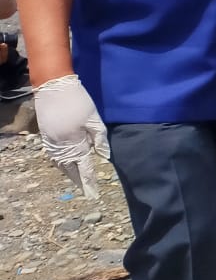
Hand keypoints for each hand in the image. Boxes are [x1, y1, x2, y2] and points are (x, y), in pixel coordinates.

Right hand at [34, 74, 109, 198]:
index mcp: (74, 142)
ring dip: (69, 172)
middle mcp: (60, 146)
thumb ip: (99, 138)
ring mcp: (51, 141)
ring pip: (59, 163)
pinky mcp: (46, 135)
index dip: (89, 180)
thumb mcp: (94, 118)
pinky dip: (60, 163)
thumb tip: (104, 156)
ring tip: (78, 179)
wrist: (53, 86)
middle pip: (69, 168)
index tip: (94, 194)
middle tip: (86, 189)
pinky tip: (66, 164)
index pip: (84, 167)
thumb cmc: (78, 100)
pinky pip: (53, 156)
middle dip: (78, 180)